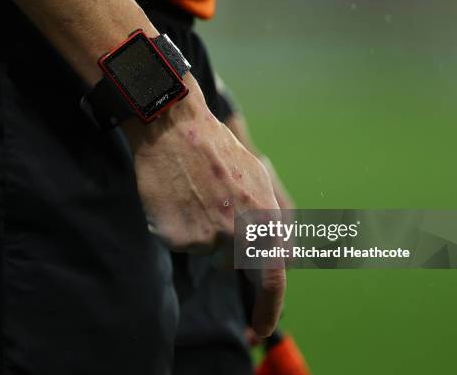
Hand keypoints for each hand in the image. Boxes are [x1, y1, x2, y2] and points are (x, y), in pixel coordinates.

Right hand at [122, 75, 284, 335]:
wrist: (174, 129)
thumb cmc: (217, 151)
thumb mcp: (257, 177)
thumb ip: (272, 218)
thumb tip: (282, 256)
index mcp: (263, 217)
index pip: (273, 278)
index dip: (268, 308)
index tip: (261, 328)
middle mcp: (237, 232)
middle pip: (229, 262)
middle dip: (221, 249)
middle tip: (209, 211)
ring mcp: (205, 236)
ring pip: (202, 249)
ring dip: (199, 229)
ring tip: (194, 193)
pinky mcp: (176, 237)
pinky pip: (179, 242)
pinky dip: (178, 226)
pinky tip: (177, 198)